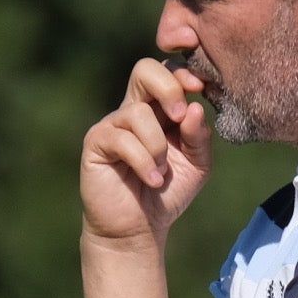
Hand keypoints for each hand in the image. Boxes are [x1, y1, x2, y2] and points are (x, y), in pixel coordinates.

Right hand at [80, 57, 214, 246]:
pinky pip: (122, 139)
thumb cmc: (167, 192)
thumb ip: (199, 136)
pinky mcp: (96, 143)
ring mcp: (113, 124)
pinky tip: (153, 180)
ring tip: (162, 171)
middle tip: (179, 116)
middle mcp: (134, 110)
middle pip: (144, 69)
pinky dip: (144, 162)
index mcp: (160, 109)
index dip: (185, 73)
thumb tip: (194, 108)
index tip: (201, 88)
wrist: (138, 228)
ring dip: (158, 145)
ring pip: (138, 112)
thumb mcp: (196, 164)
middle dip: (168, 87)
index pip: (168, 72)